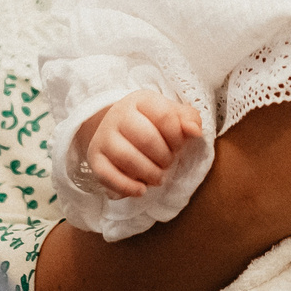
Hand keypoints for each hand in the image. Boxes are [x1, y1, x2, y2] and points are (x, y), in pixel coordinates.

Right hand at [86, 90, 203, 197]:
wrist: (118, 130)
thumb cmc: (152, 124)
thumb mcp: (172, 114)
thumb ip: (189, 119)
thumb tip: (195, 131)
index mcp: (140, 100)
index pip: (165, 116)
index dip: (178, 137)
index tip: (179, 146)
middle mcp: (118, 115)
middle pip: (147, 139)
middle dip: (164, 157)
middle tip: (168, 163)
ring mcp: (104, 137)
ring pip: (127, 158)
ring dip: (149, 173)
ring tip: (158, 177)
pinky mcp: (95, 158)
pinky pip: (107, 175)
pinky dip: (127, 186)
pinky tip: (141, 189)